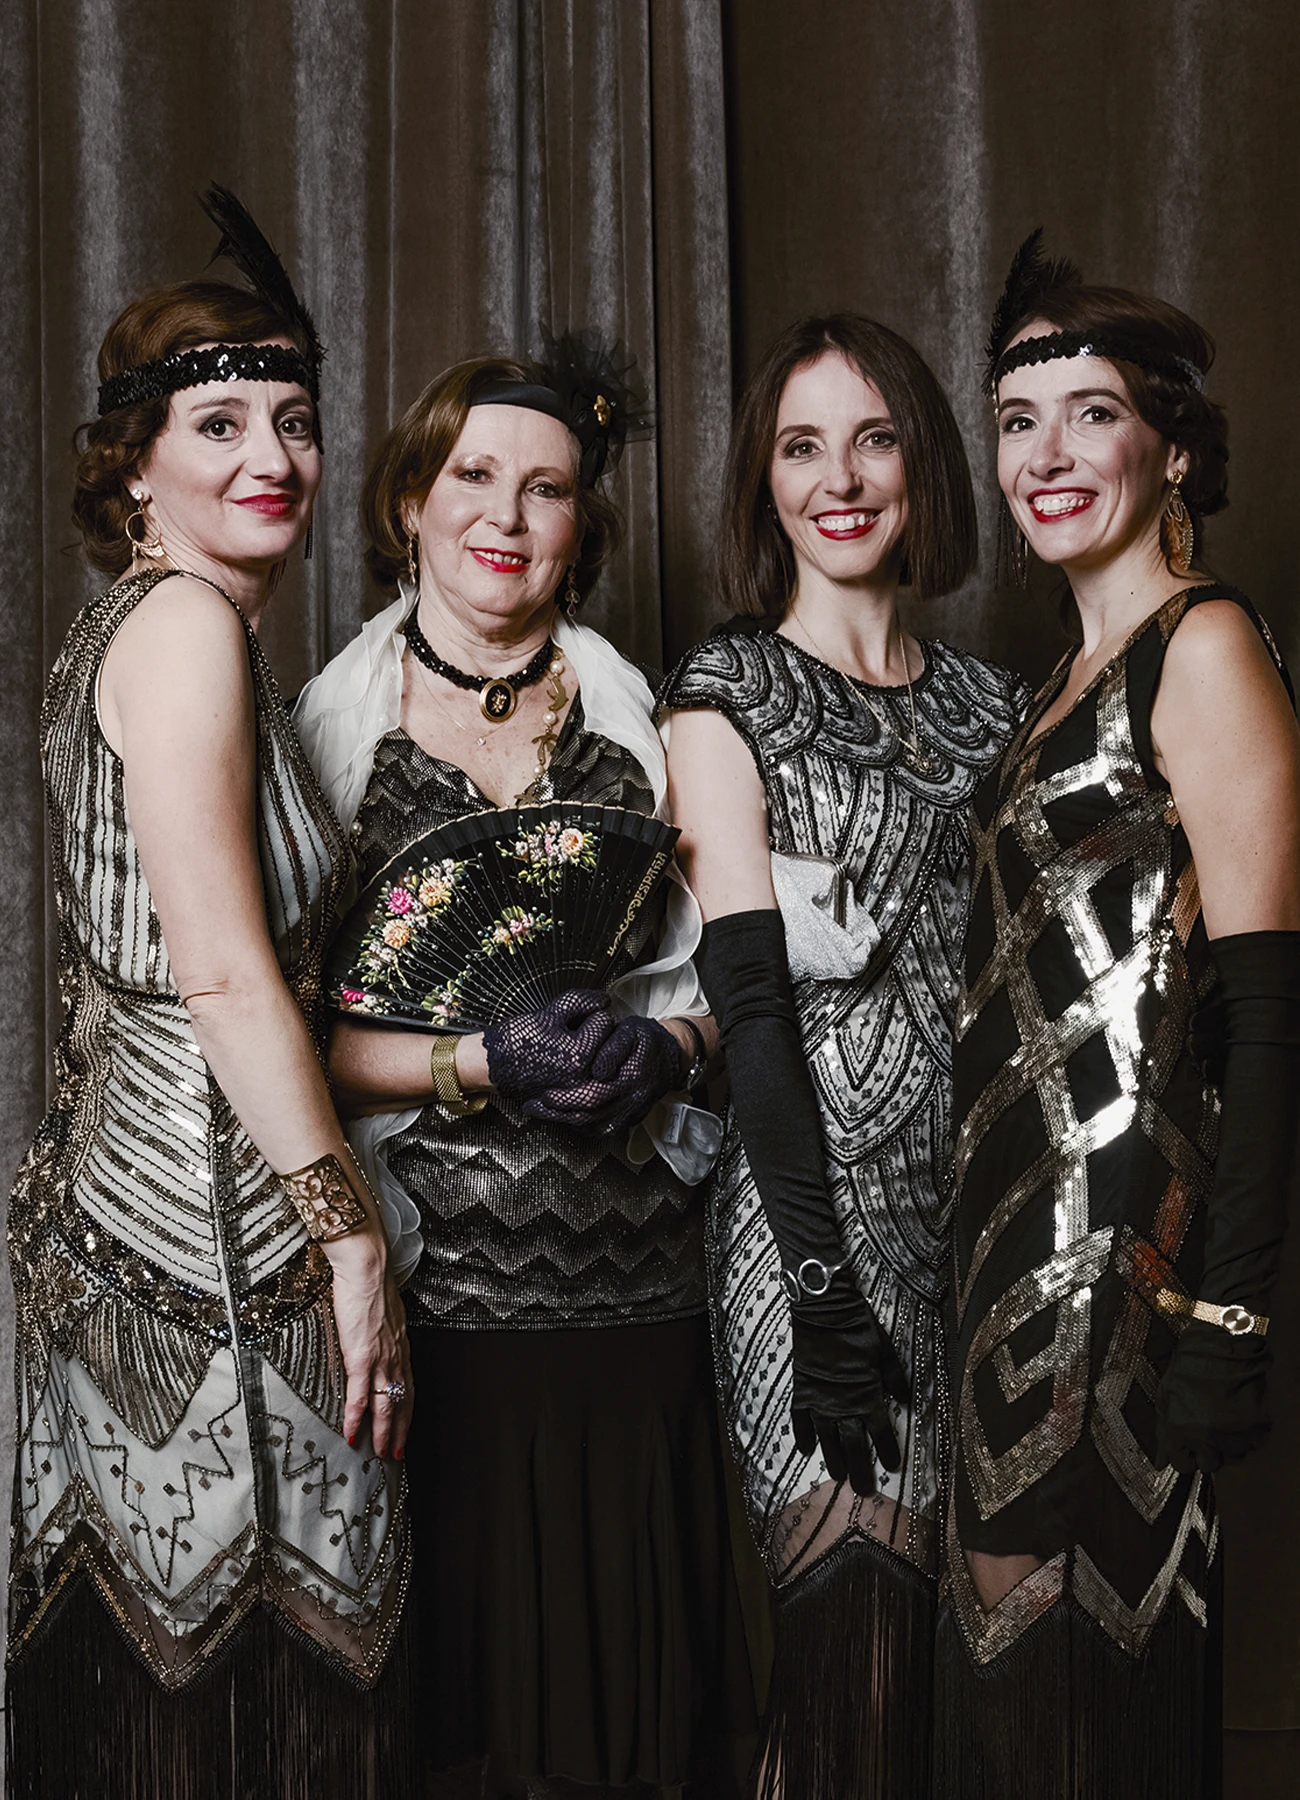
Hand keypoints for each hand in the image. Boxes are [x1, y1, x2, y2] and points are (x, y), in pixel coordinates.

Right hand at [326, 1232, 412, 1459]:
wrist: (366, 1270)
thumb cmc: (371, 1284)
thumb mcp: (384, 1312)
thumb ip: (382, 1330)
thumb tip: (376, 1335)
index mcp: (400, 1346)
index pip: (408, 1386)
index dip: (407, 1410)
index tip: (406, 1426)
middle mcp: (395, 1357)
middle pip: (401, 1402)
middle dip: (400, 1430)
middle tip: (397, 1454)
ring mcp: (380, 1360)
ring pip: (385, 1405)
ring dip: (383, 1433)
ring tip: (381, 1453)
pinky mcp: (361, 1359)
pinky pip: (359, 1397)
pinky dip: (356, 1419)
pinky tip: (352, 1434)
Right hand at [484, 989, 618, 1100]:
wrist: (491, 1065)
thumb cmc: (516, 1039)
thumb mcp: (549, 1013)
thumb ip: (582, 1002)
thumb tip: (605, 1000)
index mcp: (579, 1053)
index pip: (605, 1021)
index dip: (588, 1014)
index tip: (571, 1020)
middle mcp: (583, 1077)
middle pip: (609, 1043)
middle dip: (594, 1033)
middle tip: (571, 1033)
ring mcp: (578, 1091)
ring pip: (603, 1062)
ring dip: (594, 1052)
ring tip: (570, 1048)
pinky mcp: (572, 1098)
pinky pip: (592, 1079)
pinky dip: (587, 1069)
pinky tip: (568, 1063)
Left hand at [524, 1014, 684, 1132]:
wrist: (671, 1055)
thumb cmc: (645, 1039)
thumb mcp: (630, 1031)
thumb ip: (613, 1047)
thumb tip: (598, 1071)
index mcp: (631, 1078)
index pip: (593, 1095)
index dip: (566, 1098)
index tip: (543, 1095)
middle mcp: (632, 1101)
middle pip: (589, 1115)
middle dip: (557, 1113)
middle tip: (534, 1105)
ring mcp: (631, 1114)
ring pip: (593, 1127)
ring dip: (564, 1122)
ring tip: (541, 1113)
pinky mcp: (629, 1120)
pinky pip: (601, 1130)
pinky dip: (579, 1126)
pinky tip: (563, 1117)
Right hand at [789, 1289, 908, 1497]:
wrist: (825, 1312)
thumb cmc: (859, 1329)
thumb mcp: (886, 1352)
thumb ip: (895, 1379)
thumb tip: (904, 1401)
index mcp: (868, 1396)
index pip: (880, 1432)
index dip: (887, 1451)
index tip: (892, 1468)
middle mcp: (844, 1405)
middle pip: (853, 1445)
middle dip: (860, 1469)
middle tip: (862, 1491)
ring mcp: (820, 1401)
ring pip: (827, 1439)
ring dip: (833, 1459)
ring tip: (838, 1477)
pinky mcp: (803, 1391)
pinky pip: (800, 1420)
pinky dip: (803, 1436)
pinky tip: (806, 1451)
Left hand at [1154, 1319, 1270, 1473]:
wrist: (1223, 1341)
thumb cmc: (1191, 1365)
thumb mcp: (1167, 1395)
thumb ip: (1163, 1431)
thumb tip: (1160, 1462)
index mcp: (1179, 1429)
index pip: (1182, 1465)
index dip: (1186, 1453)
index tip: (1189, 1444)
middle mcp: (1206, 1436)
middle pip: (1210, 1465)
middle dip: (1207, 1450)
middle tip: (1207, 1428)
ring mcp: (1234, 1433)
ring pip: (1233, 1457)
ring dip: (1228, 1443)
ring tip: (1223, 1417)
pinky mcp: (1258, 1426)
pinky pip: (1254, 1443)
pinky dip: (1248, 1433)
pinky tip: (1239, 1412)